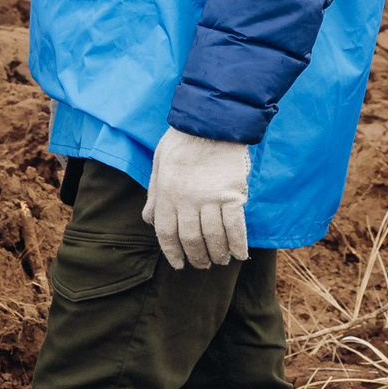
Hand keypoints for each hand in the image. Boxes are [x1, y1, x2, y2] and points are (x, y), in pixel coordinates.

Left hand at [143, 128, 252, 269]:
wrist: (211, 123)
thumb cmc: (182, 141)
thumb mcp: (158, 164)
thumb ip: (154, 194)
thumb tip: (147, 220)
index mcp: (166, 194)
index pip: (166, 233)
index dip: (172, 253)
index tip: (179, 264)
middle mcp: (186, 201)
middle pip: (191, 239)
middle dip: (197, 257)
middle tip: (202, 265)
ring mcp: (210, 199)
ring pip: (213, 237)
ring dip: (218, 254)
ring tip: (220, 261)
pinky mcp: (232, 195)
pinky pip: (236, 227)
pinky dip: (238, 244)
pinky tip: (240, 254)